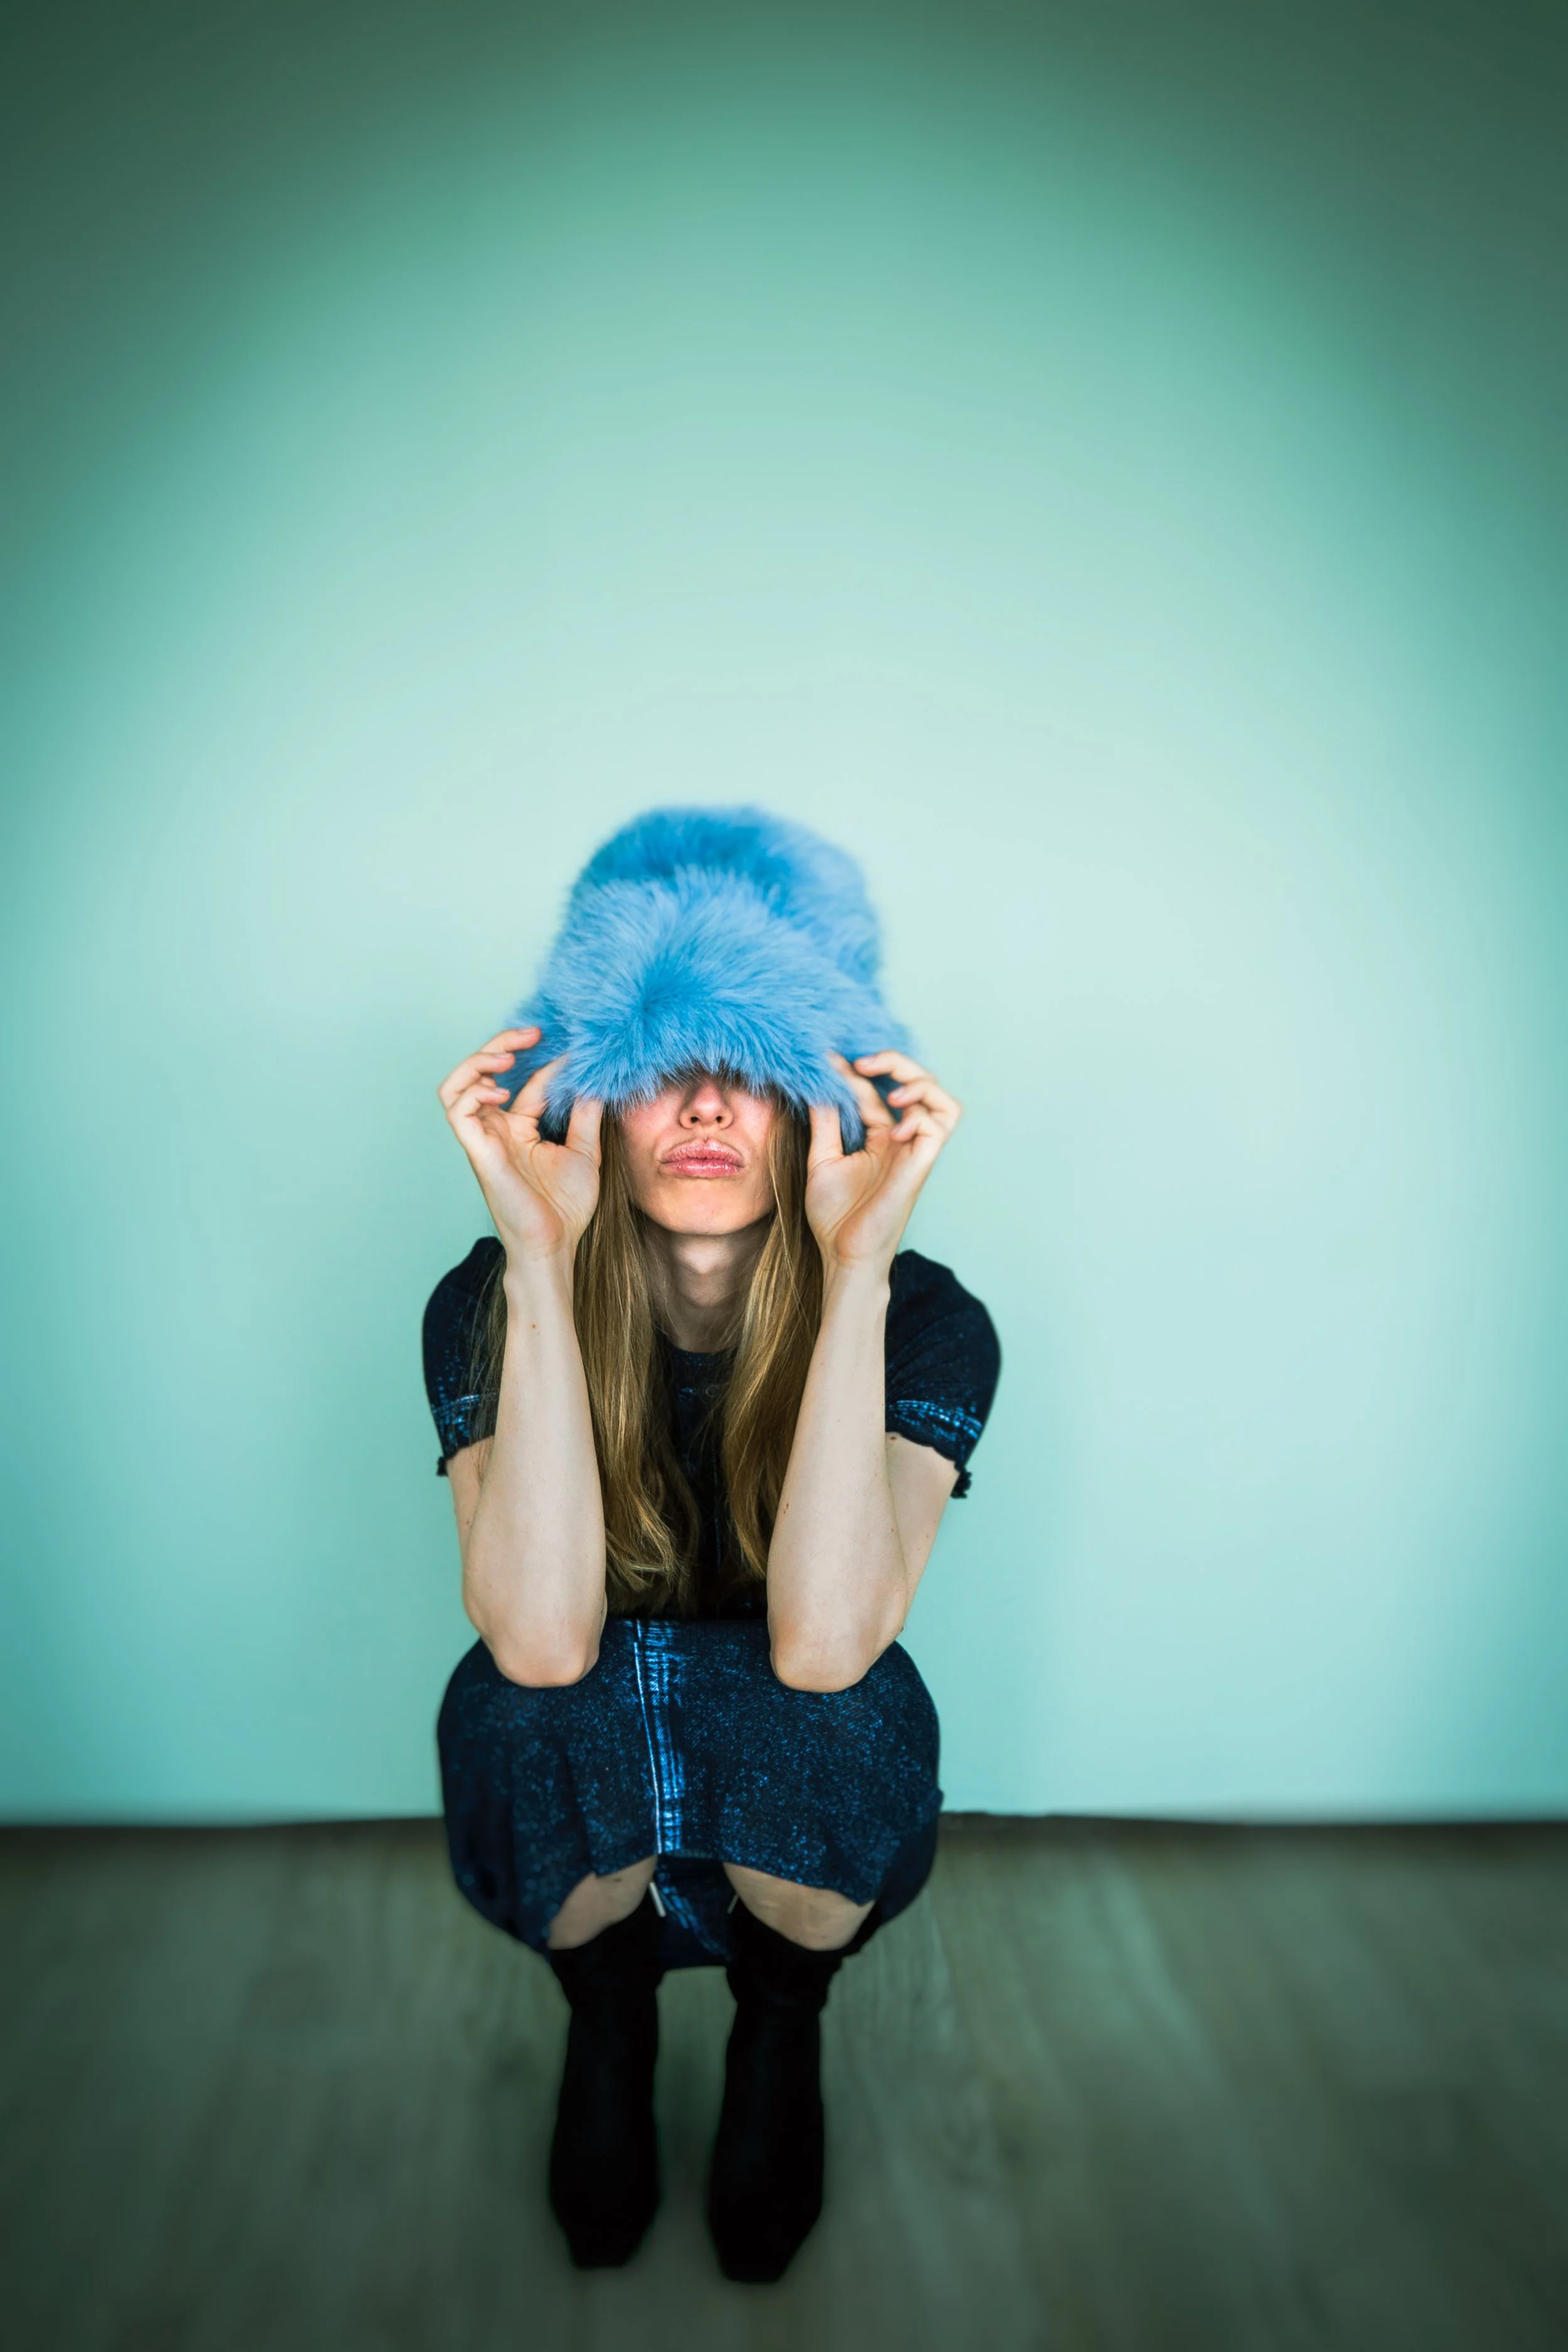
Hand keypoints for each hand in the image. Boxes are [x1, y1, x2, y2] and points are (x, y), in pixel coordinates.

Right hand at [437, 1029, 602, 1263]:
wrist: (554, 1245)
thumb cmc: (565, 1208)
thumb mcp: (584, 1151)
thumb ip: (585, 1115)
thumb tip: (595, 1080)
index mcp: (519, 1129)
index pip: (525, 1081)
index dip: (545, 1061)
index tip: (576, 1050)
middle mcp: (496, 1130)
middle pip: (481, 1073)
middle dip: (501, 1044)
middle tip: (532, 1032)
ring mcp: (483, 1140)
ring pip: (456, 1086)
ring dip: (477, 1062)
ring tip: (506, 1056)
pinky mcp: (478, 1152)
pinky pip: (457, 1112)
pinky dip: (473, 1091)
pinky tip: (501, 1091)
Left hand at [805, 1052, 961, 1275]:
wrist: (844, 1255)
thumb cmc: (835, 1217)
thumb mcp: (823, 1160)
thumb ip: (826, 1123)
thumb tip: (819, 1085)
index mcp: (880, 1138)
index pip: (875, 1091)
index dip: (854, 1071)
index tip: (826, 1058)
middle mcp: (903, 1141)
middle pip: (919, 1085)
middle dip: (896, 1062)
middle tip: (862, 1061)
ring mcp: (915, 1153)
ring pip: (943, 1101)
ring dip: (920, 1083)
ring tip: (891, 1089)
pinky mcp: (921, 1166)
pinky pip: (940, 1126)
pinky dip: (921, 1113)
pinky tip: (895, 1124)